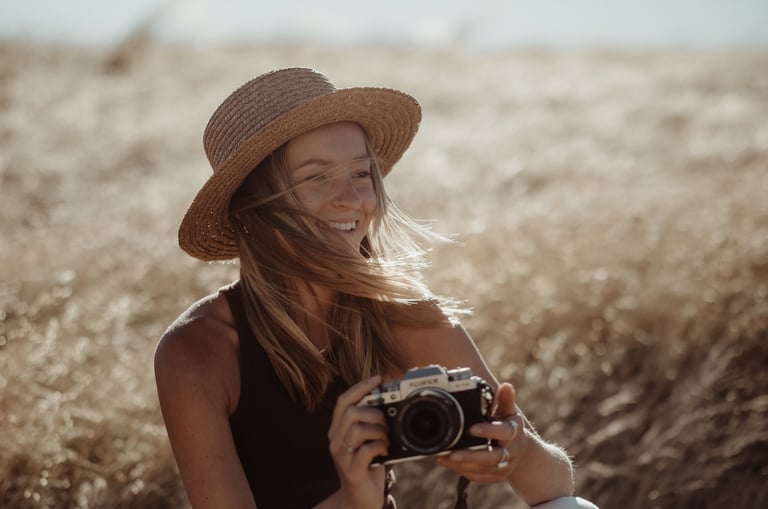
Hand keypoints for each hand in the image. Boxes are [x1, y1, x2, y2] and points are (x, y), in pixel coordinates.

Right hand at [326, 375, 387, 507]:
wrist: (358, 500)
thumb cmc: (366, 466)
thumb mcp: (365, 441)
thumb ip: (370, 423)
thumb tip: (388, 402)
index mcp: (337, 431)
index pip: (343, 401)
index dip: (360, 387)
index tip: (378, 378)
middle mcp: (335, 442)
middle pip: (350, 412)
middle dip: (374, 412)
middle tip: (386, 421)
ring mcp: (342, 457)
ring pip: (357, 429)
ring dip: (379, 430)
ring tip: (386, 438)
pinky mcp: (352, 471)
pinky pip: (366, 450)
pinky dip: (380, 446)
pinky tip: (385, 450)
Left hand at [435, 382, 527, 482]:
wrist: (523, 453)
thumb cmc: (510, 427)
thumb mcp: (509, 412)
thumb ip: (505, 400)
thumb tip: (506, 386)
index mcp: (513, 433)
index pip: (503, 432)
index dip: (488, 431)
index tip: (471, 429)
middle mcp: (510, 452)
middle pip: (492, 458)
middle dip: (472, 457)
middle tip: (452, 453)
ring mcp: (504, 467)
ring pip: (483, 470)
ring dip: (462, 465)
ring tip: (444, 457)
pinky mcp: (496, 477)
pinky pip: (478, 477)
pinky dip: (462, 471)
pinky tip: (447, 462)